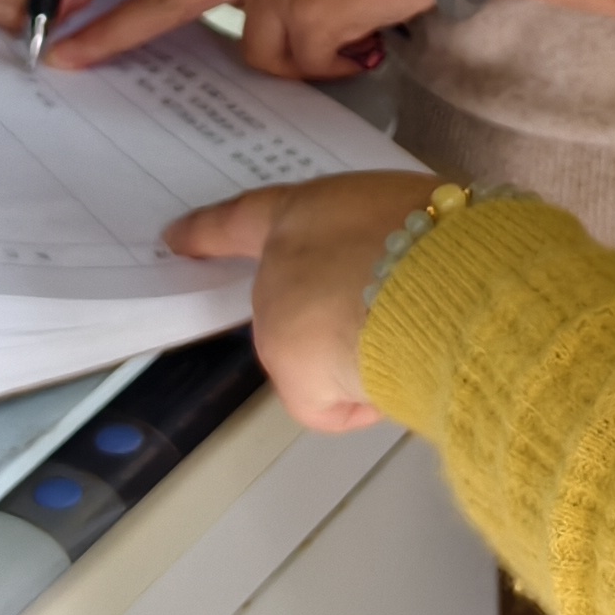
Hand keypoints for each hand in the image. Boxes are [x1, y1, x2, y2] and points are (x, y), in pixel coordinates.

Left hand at [50, 0, 442, 79]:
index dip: (148, 6)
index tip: (84, 30)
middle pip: (178, 3)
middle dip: (118, 35)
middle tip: (68, 61)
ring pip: (264, 49)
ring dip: (306, 55)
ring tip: (357, 33)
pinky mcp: (306, 11)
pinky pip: (308, 62)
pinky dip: (339, 61)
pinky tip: (372, 36)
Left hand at [165, 172, 427, 430]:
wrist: (438, 284)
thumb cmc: (436, 233)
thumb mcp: (407, 208)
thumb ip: (381, 231)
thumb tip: (398, 264)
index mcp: (301, 212)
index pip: (243, 220)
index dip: (209, 231)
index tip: (175, 238)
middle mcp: (278, 266)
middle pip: (291, 296)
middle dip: (332, 306)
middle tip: (393, 304)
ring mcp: (279, 324)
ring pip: (316, 351)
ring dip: (355, 350)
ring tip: (409, 336)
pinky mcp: (295, 377)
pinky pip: (326, 405)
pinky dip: (356, 405)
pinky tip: (388, 387)